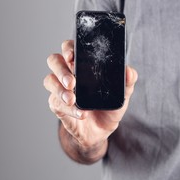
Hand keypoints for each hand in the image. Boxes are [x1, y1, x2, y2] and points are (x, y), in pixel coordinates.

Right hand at [44, 40, 137, 157]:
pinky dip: (69, 109)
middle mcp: (68, 73)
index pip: (70, 48)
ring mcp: (60, 89)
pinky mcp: (57, 105)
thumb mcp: (122, 94)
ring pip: (49, 80)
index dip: (68, 48)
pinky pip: (56, 103)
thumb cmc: (109, 106)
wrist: (101, 131)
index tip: (72, 56)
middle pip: (54, 60)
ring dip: (59, 89)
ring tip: (72, 99)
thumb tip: (130, 72)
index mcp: (82, 64)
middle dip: (61, 69)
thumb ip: (128, 82)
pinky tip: (81, 113)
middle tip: (72, 82)